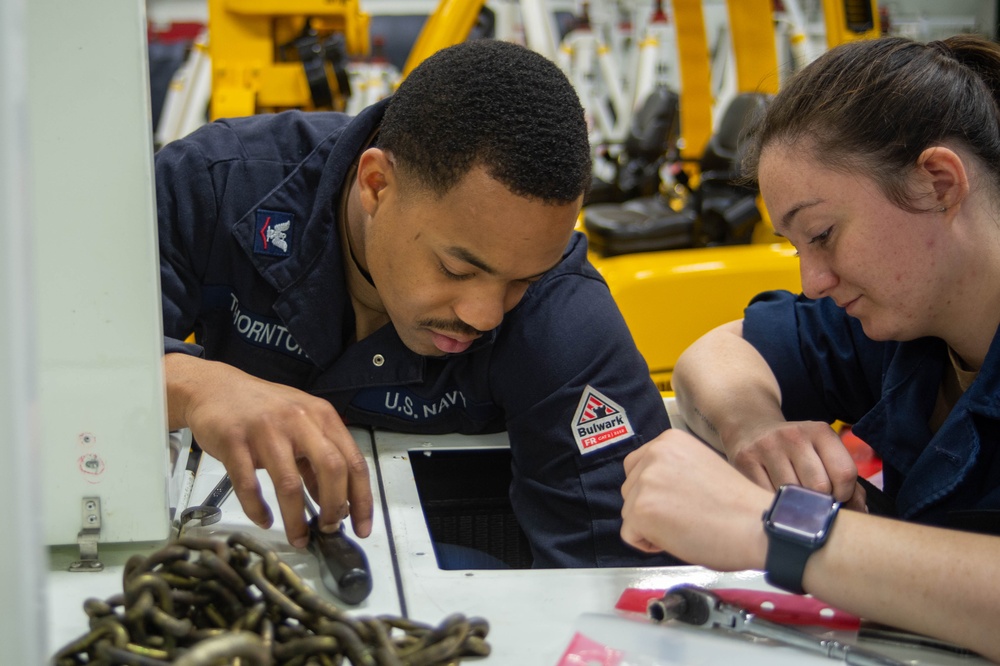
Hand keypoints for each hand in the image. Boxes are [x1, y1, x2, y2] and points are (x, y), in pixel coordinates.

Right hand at [165, 354, 372, 547]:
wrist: (215, 387)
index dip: (362, 499)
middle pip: (330, 469)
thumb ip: (318, 461)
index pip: (353, 461)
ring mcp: (265, 430)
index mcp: (322, 416)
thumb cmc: (263, 409)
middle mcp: (298, 420)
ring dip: (296, 518)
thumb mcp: (301, 426)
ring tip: (298, 537)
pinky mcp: (234, 442)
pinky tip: (264, 520)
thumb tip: (337, 503)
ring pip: (289, 483)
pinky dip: (258, 509)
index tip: (362, 527)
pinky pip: (248, 485)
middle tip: (328, 530)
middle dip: (334, 507)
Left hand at [621, 430, 772, 570]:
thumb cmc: (738, 505)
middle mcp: (654, 455)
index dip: (653, 490)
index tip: (674, 500)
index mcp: (670, 441)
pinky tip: (677, 538)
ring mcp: (646, 482)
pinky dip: (647, 544)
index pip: (637, 466)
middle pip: (630, 488)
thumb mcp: (700, 466)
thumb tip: (654, 488)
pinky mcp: (641, 510)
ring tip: (685, 526)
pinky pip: (629, 534)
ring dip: (650, 525)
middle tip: (683, 516)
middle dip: (650, 507)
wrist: (756, 524)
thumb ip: (672, 469)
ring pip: (629, 512)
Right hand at [726, 420, 866, 510]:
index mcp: (821, 432)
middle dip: (819, 503)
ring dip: (795, 506)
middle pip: (818, 486)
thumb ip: (848, 483)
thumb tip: (859, 514)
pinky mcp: (745, 459)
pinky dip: (774, 504)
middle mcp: (794, 435)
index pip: (844, 473)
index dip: (845, 496)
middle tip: (814, 504)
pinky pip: (766, 495)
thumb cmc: (796, 450)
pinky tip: (775, 499)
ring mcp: (767, 446)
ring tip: (794, 502)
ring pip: (791, 494)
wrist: (751, 428)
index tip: (836, 500)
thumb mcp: (823, 454)